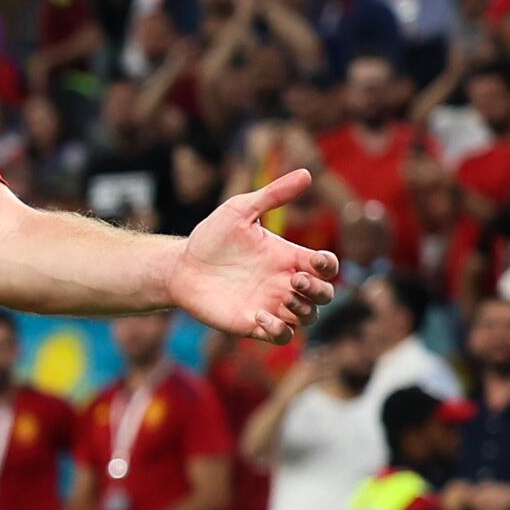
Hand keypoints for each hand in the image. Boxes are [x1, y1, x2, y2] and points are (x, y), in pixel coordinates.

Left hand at [170, 169, 344, 340]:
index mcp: (288, 257)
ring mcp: (271, 305)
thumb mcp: (240, 210)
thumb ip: (272, 195)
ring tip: (286, 296)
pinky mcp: (252, 323)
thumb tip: (307, 173)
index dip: (329, 265)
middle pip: (324, 295)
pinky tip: (262, 317)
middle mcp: (284, 283)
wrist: (180, 265)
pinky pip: (281, 336)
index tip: (315, 259)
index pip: (326, 267)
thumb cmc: (210, 238)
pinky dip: (280, 331)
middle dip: (320, 290)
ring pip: (308, 317)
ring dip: (305, 310)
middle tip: (294, 279)